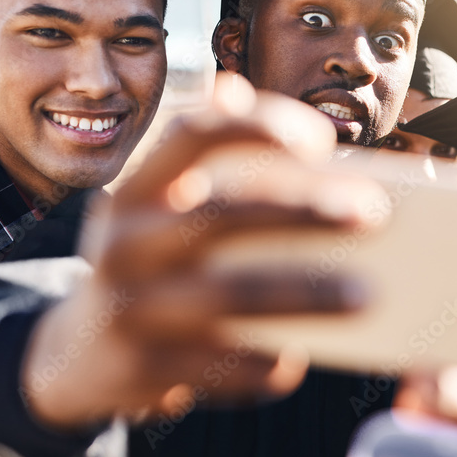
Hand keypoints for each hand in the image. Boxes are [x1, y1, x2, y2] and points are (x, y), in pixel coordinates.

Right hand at [21, 80, 387, 428]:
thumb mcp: (161, 211)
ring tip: (367, 295)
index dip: (258, 127)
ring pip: (229, 295)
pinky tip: (300, 359)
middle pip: (221, 212)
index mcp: (136, 191)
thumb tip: (237, 90)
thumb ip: (207, 162)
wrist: (83, 357)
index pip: (193, 134)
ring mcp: (128, 305)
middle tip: (373, 214)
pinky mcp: (142, 366)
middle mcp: (124, 241)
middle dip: (303, 209)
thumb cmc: (155, 268)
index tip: (323, 141)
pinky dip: (266, 364)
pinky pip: (221, 366)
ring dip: (306, 294)